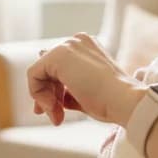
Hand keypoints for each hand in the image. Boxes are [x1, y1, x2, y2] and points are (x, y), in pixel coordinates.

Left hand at [27, 33, 145, 126]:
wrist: (124, 100)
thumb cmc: (111, 100)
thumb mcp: (84, 91)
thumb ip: (64, 87)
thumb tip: (41, 86)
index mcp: (86, 46)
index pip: (58, 67)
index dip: (54, 91)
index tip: (57, 111)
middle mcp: (76, 41)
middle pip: (47, 69)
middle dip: (47, 96)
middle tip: (55, 116)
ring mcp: (68, 45)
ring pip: (39, 73)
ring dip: (45, 98)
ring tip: (58, 116)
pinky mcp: (58, 55)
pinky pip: (33, 74)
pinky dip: (38, 94)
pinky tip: (54, 107)